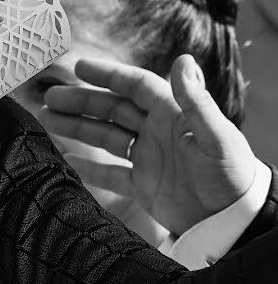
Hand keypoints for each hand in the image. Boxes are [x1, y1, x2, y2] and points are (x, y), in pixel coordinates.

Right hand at [40, 55, 256, 235]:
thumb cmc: (231, 175)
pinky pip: (110, 173)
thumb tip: (184, 60)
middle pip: (112, 109)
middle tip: (50, 98)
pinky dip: (88, 167)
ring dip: (78, 127)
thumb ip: (196, 100)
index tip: (78, 67)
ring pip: (105, 137)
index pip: (134, 86)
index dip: (107, 75)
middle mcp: (157, 132)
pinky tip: (65, 159)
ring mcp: (149, 159)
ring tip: (47, 121)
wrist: (235, 223)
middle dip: (81, 101)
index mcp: (173, 114)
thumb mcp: (215, 136)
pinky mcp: (144, 187)